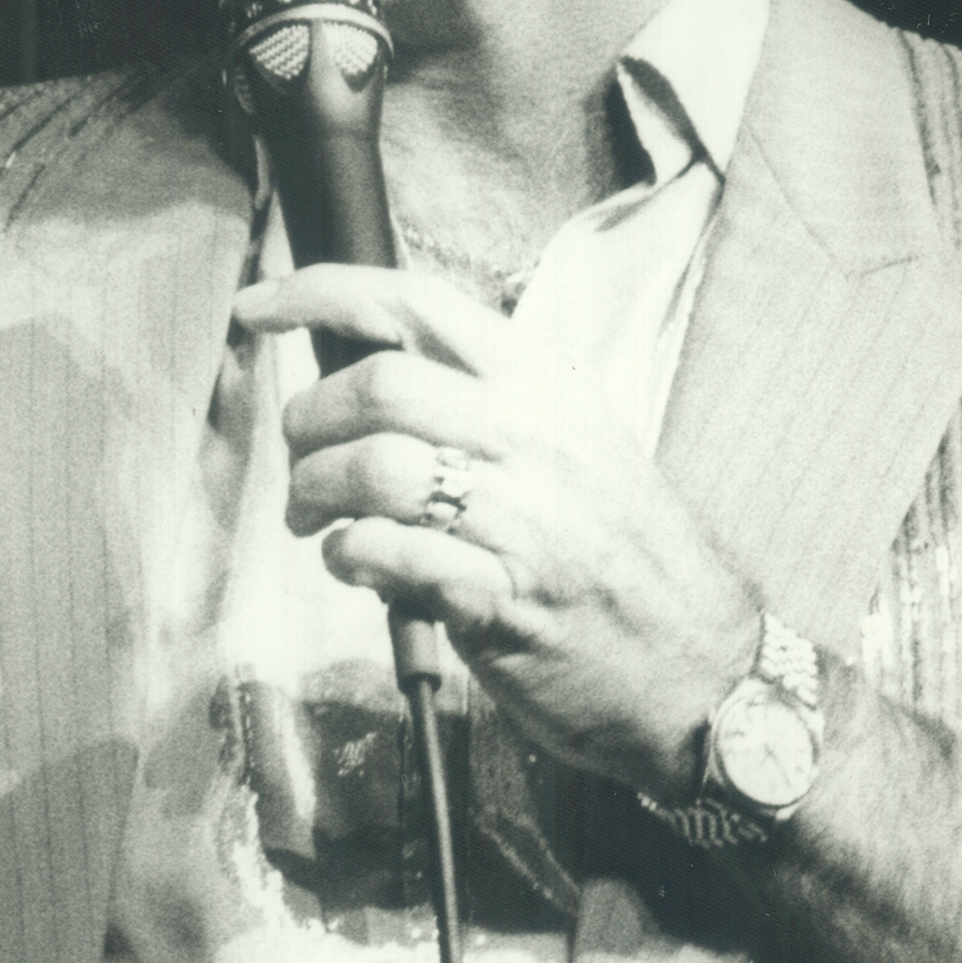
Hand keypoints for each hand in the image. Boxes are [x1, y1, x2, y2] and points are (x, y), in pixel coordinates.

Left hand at [234, 263, 763, 798]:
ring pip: (372, 468)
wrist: (703, 669)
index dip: (321, 293)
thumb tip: (367, 378)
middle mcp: (534, 438)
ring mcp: (522, 519)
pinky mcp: (501, 601)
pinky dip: (349, 558)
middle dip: (308, 422)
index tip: (258, 309)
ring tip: (316, 524)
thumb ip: (484, 406)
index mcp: (546, 386)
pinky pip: (389, 556)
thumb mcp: (575, 447)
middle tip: (301, 465)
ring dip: (314, 495)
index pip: (418, 304)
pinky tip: (358, 568)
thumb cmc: (624, 558)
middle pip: (377, 384)